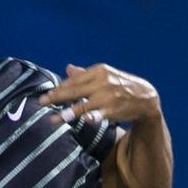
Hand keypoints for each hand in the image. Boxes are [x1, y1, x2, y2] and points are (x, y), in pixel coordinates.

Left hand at [39, 63, 160, 128]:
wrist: (146, 97)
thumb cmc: (121, 86)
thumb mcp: (105, 76)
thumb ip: (85, 74)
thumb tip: (67, 68)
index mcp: (98, 71)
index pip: (73, 80)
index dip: (58, 88)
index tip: (45, 95)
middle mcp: (102, 81)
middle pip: (74, 90)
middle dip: (57, 97)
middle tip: (41, 103)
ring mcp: (108, 96)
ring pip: (84, 104)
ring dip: (69, 112)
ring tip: (55, 119)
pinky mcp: (115, 109)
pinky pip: (100, 114)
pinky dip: (93, 116)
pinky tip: (86, 120)